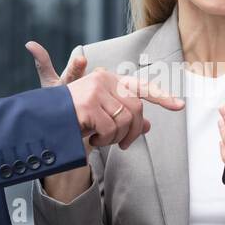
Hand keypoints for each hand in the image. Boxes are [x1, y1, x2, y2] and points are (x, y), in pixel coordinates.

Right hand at [26, 43, 183, 152]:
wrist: (44, 121)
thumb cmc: (73, 118)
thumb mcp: (101, 116)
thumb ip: (124, 117)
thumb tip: (148, 125)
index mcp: (109, 80)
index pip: (141, 87)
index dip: (162, 97)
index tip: (180, 106)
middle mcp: (104, 79)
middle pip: (137, 109)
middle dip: (133, 132)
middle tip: (122, 145)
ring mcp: (95, 90)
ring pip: (125, 120)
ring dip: (115, 138)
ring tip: (99, 140)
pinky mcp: (88, 104)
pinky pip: (110, 129)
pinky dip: (103, 141)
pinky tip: (91, 139)